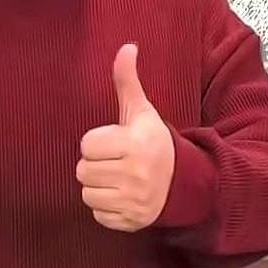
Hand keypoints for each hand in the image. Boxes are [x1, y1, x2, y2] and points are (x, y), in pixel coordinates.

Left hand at [76, 44, 174, 231]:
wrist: (185, 182)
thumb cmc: (154, 142)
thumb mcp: (141, 112)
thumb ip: (127, 81)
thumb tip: (126, 46)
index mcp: (136, 144)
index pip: (87, 145)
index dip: (96, 142)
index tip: (114, 143)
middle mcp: (136, 174)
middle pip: (82, 170)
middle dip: (95, 165)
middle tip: (114, 162)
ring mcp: (135, 200)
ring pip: (87, 194)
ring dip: (98, 187)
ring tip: (116, 178)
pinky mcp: (131, 221)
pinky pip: (98, 215)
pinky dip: (106, 208)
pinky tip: (122, 196)